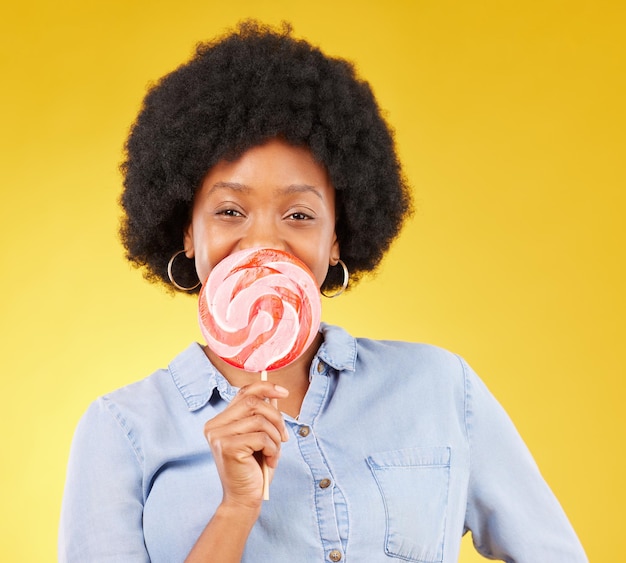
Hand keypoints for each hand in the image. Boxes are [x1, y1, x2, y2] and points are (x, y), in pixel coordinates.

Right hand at [204, 381, 289, 509]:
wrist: (244, 499)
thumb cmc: (253, 468)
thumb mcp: (258, 436)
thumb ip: (262, 416)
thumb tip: (275, 393)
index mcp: (220, 421)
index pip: (243, 392)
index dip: (265, 387)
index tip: (284, 392)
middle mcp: (214, 426)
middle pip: (253, 402)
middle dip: (276, 417)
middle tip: (284, 436)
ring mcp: (218, 436)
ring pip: (259, 419)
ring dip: (276, 436)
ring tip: (274, 452)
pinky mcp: (227, 447)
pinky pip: (261, 436)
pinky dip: (273, 448)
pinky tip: (270, 461)